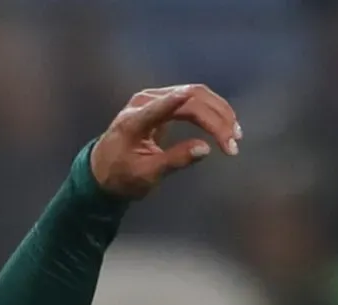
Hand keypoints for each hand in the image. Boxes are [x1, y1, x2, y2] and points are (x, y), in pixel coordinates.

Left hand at [89, 84, 240, 199]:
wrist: (102, 170)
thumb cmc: (120, 176)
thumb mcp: (145, 175)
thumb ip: (173, 161)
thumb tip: (205, 149)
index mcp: (133, 121)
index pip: (161, 107)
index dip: (184, 103)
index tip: (202, 105)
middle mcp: (145, 102)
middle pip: (189, 98)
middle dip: (215, 118)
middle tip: (233, 140)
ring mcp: (155, 98)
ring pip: (196, 95)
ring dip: (219, 113)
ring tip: (235, 134)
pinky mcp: (164, 102)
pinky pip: (194, 100)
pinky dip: (212, 112)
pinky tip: (226, 125)